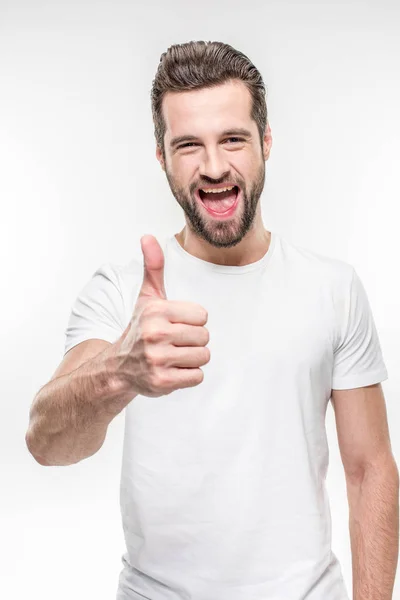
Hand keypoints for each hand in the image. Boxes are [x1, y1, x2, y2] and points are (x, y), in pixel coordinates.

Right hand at [114, 235, 209, 397]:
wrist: (118, 367)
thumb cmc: (139, 329)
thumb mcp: (147, 297)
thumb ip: (153, 267)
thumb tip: (147, 237)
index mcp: (156, 310)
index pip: (202, 316)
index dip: (192, 321)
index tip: (175, 325)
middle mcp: (155, 334)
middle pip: (204, 337)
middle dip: (193, 341)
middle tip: (174, 343)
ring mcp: (158, 359)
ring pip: (203, 356)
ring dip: (192, 359)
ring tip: (174, 356)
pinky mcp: (162, 382)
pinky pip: (197, 376)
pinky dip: (188, 375)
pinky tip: (172, 370)